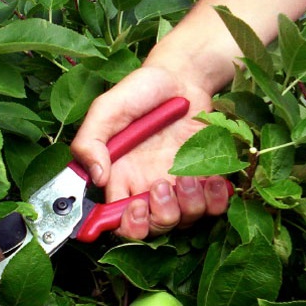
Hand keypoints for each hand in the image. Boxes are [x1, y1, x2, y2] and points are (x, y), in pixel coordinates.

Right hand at [70, 66, 230, 238]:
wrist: (183, 76)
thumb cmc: (142, 91)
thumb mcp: (106, 109)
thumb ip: (90, 141)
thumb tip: (96, 177)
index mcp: (121, 177)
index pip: (119, 221)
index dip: (128, 226)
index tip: (136, 206)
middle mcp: (149, 187)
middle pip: (155, 229)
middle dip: (161, 217)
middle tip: (162, 186)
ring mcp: (179, 186)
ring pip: (185, 221)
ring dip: (189, 205)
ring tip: (187, 175)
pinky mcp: (206, 179)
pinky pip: (214, 207)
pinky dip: (215, 199)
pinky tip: (210, 177)